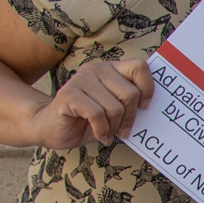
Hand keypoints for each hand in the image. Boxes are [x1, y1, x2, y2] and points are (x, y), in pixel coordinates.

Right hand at [30, 55, 152, 149]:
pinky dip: (101, 130)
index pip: (139, 67)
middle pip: (130, 93)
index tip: (144, 108)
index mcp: (111, 69)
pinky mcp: (69, 94)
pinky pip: (97, 114)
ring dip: (114, 127)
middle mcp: (96, 69)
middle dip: (129, 118)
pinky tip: (99, 135)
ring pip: (114, 107)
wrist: (52, 128)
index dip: (148, 88)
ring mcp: (81, 79)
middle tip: (122, 130)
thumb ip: (130, 103)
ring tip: (106, 133)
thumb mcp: (114, 110)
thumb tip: (152, 107)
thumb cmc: (88, 121)